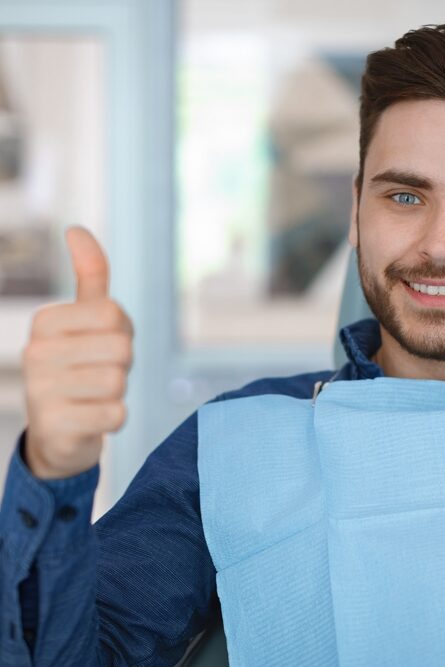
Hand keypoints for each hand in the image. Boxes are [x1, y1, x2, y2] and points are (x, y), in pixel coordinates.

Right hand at [22, 226, 133, 478]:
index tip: (101, 346)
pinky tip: (92, 419)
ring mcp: (39, 390)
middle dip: (122, 363)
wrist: (60, 433)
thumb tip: (76, 229)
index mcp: (44, 321)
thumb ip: (89, 276)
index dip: (121, 333)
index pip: (114, 313)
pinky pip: (115, 414)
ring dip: (117, 392)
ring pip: (118, 380)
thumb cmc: (81, 367)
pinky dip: (114, 419)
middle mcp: (34, 352)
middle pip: (121, 346)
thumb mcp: (85, 320)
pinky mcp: (54, 426)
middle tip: (99, 375)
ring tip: (94, 396)